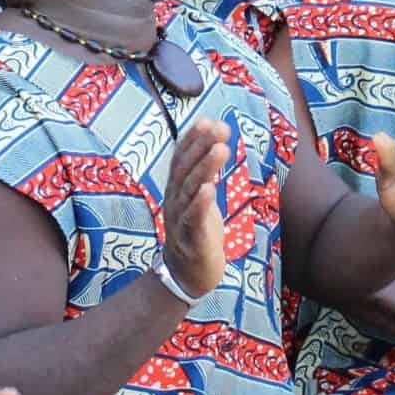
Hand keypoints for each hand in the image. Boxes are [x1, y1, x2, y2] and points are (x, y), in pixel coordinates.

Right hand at [162, 118, 228, 298]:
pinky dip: (200, 204)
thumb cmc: (197, 229)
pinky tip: (209, 189)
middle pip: (185, 170)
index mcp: (176, 189)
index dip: (192, 139)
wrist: (188, 274)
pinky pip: (193, 219)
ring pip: (190, 191)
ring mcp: (180, 219)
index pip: (181, 158)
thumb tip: (216, 139)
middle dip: (201, 147)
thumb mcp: (200, 196)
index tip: (207, 120)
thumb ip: (205, 171)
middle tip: (219, 128)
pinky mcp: (191, 240)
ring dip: (205, 168)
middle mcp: (174, 200)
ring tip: (220, 149)